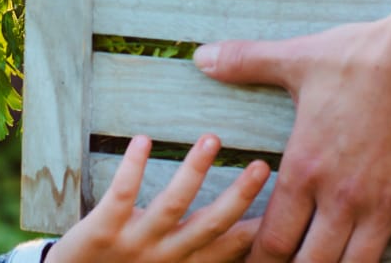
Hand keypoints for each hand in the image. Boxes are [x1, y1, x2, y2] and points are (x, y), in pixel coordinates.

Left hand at [45, 134, 269, 262]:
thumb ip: (195, 253)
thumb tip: (235, 234)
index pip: (231, 248)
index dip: (260, 228)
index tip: (288, 202)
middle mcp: (165, 258)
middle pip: (211, 225)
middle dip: (239, 195)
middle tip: (263, 164)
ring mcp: (135, 244)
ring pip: (171, 205)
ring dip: (193, 171)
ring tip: (212, 139)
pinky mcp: (102, 232)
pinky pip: (121, 195)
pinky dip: (133, 167)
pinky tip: (144, 139)